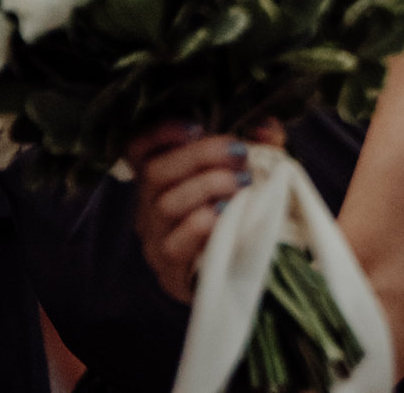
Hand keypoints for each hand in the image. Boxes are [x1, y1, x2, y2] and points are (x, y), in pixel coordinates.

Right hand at [125, 117, 288, 304]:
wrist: (242, 276)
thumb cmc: (242, 216)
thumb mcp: (252, 176)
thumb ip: (261, 148)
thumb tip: (266, 126)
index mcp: (162, 182)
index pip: (137, 150)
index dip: (158, 135)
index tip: (196, 127)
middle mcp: (149, 209)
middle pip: (156, 172)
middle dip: (201, 157)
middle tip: (240, 155)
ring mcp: (156, 241)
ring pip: (165, 206)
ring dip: (207, 188)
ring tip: (241, 184)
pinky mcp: (169, 273)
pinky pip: (174, 246)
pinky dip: (201, 225)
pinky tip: (226, 215)